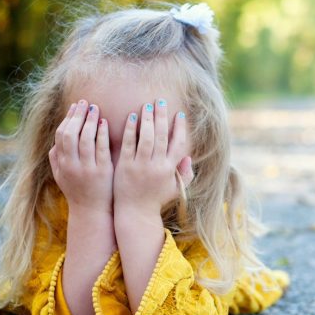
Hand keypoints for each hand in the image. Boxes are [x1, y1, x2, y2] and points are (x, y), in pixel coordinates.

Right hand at [48, 100, 113, 215]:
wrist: (92, 212)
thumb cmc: (78, 191)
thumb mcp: (61, 177)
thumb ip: (55, 159)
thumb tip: (53, 142)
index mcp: (62, 164)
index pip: (61, 136)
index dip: (67, 119)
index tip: (74, 106)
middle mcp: (72, 166)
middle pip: (72, 134)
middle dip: (78, 116)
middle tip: (85, 103)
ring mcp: (87, 169)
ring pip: (86, 139)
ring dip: (90, 121)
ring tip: (95, 109)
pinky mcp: (102, 172)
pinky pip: (101, 149)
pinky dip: (102, 134)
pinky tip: (105, 123)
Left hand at [114, 99, 193, 214]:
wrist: (135, 213)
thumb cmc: (155, 200)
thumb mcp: (175, 189)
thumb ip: (184, 174)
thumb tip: (188, 158)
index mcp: (170, 169)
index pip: (178, 144)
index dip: (180, 128)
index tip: (179, 114)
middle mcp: (157, 166)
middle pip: (163, 136)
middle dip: (162, 116)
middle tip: (161, 100)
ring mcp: (141, 166)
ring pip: (147, 138)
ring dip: (148, 120)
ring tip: (147, 105)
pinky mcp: (126, 166)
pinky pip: (129, 144)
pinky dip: (131, 130)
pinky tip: (132, 117)